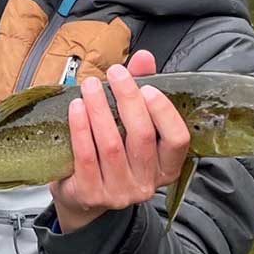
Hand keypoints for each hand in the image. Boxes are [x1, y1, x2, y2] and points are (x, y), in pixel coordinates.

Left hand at [49, 51, 189, 232]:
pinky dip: (80, 127)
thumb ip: (142, 91)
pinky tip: (76, 107)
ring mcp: (119, 191)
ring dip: (99, 109)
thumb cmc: (112, 154)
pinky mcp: (91, 193)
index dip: (163, 111)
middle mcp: (146, 182)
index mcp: (166, 166)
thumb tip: (144, 57)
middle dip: (127, 99)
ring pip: (111, 144)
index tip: (147, 87)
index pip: (177, 139)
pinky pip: (86, 155)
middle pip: (141, 136)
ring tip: (91, 86)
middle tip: (116, 74)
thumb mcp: (131, 125)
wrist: (82, 196)